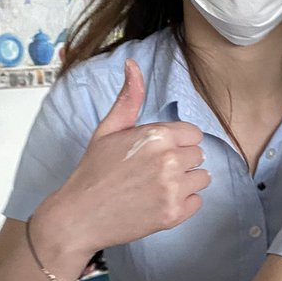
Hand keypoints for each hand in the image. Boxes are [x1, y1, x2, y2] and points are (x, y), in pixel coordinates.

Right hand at [38, 60, 209, 256]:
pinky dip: (182, 204)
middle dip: (180, 161)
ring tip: (156, 186)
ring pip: (202, 178)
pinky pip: (197, 203)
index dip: (176, 142)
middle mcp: (169, 160)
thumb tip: (132, 64)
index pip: (194, 134)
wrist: (79, 216)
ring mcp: (173, 189)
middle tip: (152, 171)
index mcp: (156, 135)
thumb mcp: (108, 129)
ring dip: (185, 182)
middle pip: (198, 155)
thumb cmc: (93, 171)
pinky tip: (158, 202)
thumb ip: (129, 98)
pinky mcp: (175, 215)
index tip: (157, 152)